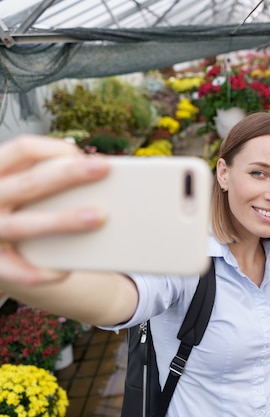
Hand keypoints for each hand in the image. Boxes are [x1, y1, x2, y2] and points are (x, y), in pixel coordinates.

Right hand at [0, 135, 109, 282]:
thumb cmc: (18, 206)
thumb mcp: (19, 186)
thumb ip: (42, 177)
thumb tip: (93, 173)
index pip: (22, 150)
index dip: (55, 148)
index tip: (85, 154)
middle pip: (28, 184)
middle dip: (68, 175)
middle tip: (104, 169)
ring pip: (23, 225)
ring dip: (62, 221)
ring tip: (100, 216)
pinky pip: (12, 270)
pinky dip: (37, 271)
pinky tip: (66, 270)